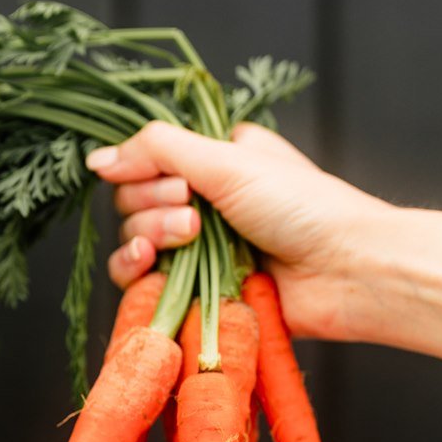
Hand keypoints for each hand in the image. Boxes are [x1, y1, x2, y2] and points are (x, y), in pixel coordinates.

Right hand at [86, 122, 391, 340]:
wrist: (346, 271)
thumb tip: (95, 160)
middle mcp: (204, 201)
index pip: (146, 159)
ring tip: (189, 238)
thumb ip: (157, 150)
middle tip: (193, 210)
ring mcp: (200, 249)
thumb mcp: (228, 160)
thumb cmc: (303, 207)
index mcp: (216, 159)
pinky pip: (141, 283)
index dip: (145, 169)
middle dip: (153, 205)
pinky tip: (150, 265)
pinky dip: (137, 272)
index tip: (174, 177)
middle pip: (133, 201)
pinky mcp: (197, 291)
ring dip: (149, 236)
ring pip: (134, 240)